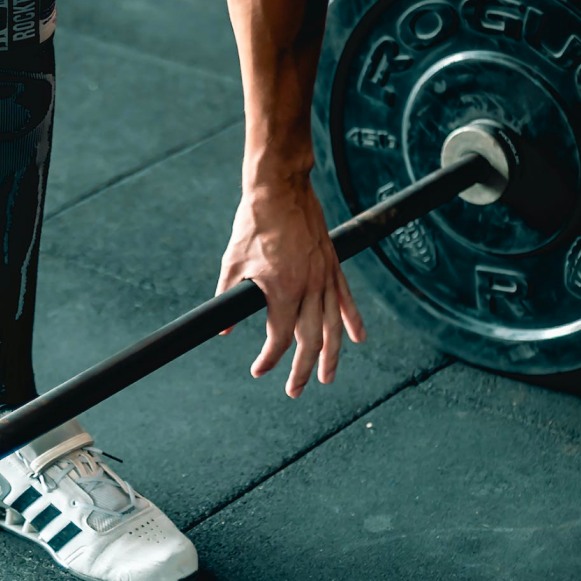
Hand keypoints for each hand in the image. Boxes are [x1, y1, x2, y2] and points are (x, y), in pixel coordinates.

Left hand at [216, 176, 364, 396]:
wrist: (280, 189)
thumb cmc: (254, 224)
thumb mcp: (233, 263)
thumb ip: (228, 300)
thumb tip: (222, 330)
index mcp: (283, 290)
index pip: (279, 338)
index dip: (269, 359)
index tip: (259, 370)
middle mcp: (309, 287)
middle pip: (311, 340)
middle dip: (303, 370)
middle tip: (294, 391)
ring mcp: (324, 276)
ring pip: (333, 325)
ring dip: (331, 355)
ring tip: (327, 377)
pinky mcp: (333, 265)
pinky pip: (346, 299)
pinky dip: (352, 321)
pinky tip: (358, 339)